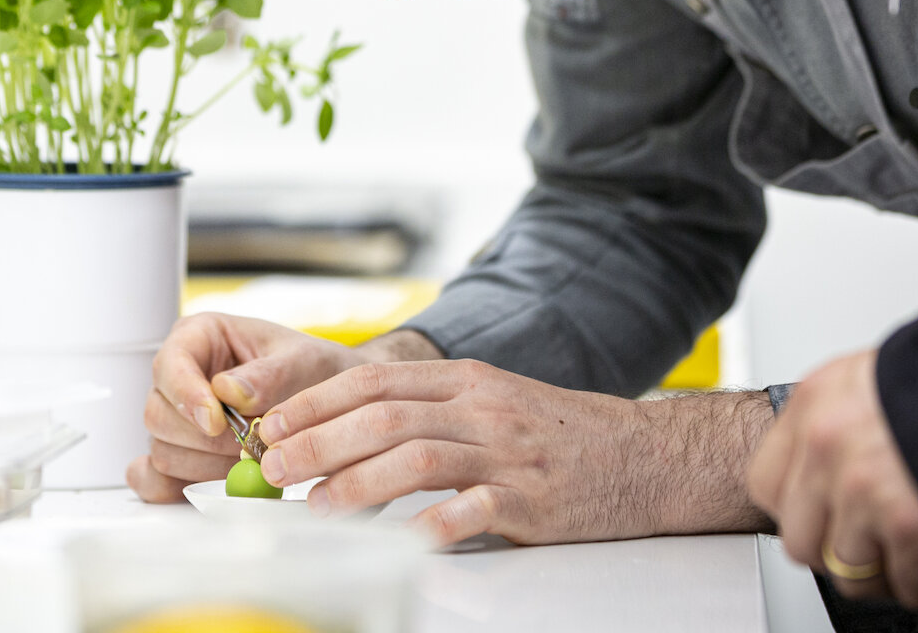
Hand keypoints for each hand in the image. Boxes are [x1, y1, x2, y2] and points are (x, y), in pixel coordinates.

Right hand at [127, 314, 433, 501]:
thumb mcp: (301, 361)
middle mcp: (181, 377)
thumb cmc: (312, 369)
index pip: (170, 364)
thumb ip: (266, 375)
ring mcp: (178, 418)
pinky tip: (208, 485)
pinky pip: (155, 477)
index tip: (215, 421)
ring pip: (162, 450)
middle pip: (158, 414)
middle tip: (246, 445)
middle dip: (203, 439)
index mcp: (199, 337)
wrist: (332, 402)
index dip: (186, 395)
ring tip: (249, 459)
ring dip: (205, 465)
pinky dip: (176, 488)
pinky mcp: (181, 454)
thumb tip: (227, 390)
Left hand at [255, 358, 776, 546]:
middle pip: (385, 414)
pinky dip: (437, 523)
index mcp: (466, 380)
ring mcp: (507, 452)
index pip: (375, 379)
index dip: (316, 401)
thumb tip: (344, 433)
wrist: (644, 455)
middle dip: (320, 440)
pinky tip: (406, 538)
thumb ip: (428, 410)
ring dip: (359, 481)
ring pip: (419, 455)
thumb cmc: (558, 434)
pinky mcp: (532, 499)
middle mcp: (482, 408)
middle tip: (275, 467)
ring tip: (319, 507)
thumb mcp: (489, 403)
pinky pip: (477, 508)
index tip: (273, 423)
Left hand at [746, 349, 917, 615]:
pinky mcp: (910, 528)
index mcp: (818, 400)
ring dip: (895, 573)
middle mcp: (829, 443)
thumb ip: (851, 421)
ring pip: (852, 573)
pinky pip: (910, 589)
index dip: (801, 510)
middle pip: (802, 540)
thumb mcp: (884, 378)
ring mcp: (864, 488)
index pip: (765, 482)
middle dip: (845, 551)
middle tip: (882, 547)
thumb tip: (841, 473)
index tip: (826, 518)